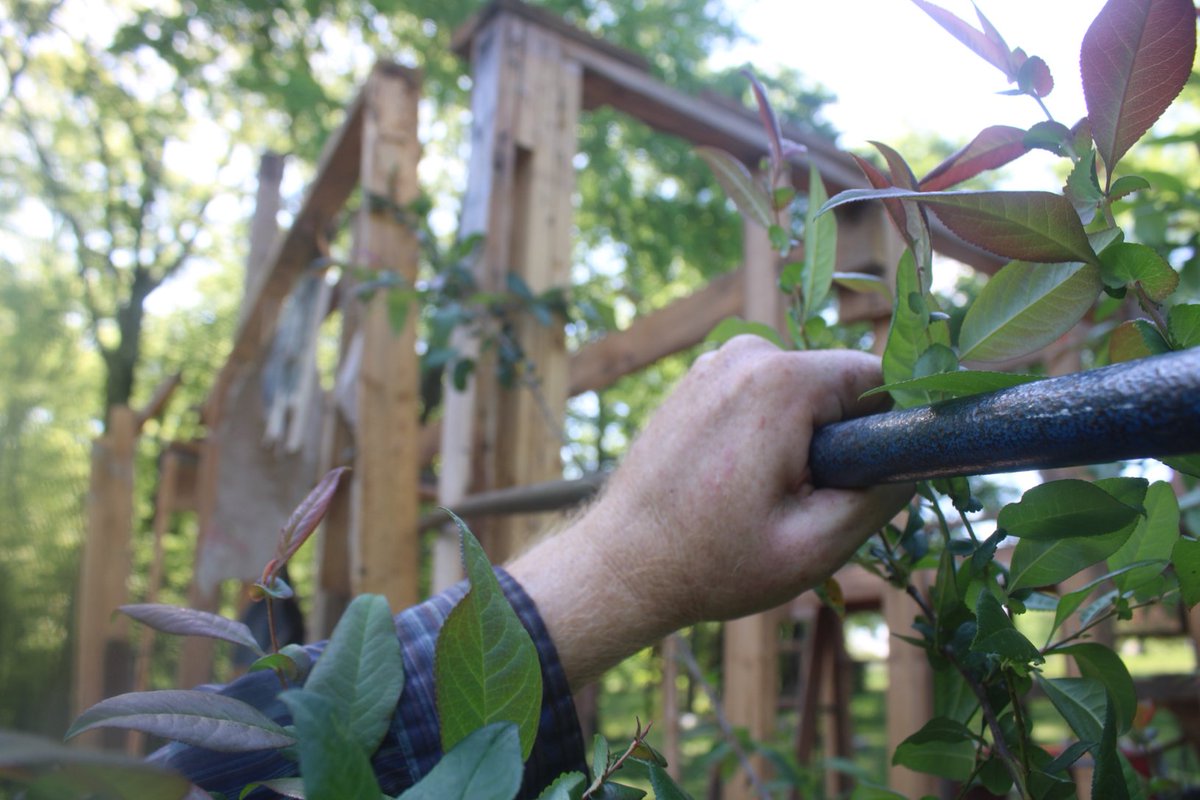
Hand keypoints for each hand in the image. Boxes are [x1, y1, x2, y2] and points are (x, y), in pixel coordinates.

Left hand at [508, 336, 913, 687]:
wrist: (621, 566)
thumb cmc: (712, 564)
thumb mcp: (815, 546)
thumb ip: (881, 496)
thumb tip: (918, 458)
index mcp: (779, 381)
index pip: (877, 380)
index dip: (886, 433)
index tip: (865, 484)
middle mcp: (745, 352)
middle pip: (836, 387)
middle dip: (837, 443)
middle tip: (802, 507)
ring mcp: (714, 362)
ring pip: (799, 394)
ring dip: (800, 442)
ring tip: (761, 501)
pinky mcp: (696, 380)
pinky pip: (761, 397)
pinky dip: (765, 434)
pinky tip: (734, 485)